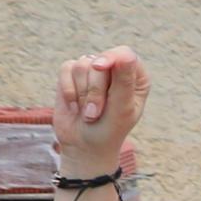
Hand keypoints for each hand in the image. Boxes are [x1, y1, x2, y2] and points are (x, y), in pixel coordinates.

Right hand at [51, 47, 149, 179]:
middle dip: (94, 90)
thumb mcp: (121, 108)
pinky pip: (66, 69)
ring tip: (87, 113)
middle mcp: (115, 71)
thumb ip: (124, 81)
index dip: (111, 58)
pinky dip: (68, 90)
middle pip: (100, 61)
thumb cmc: (110, 129)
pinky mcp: (72, 76)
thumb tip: (124, 54)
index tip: (100, 68)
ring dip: (82, 94)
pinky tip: (74, 106)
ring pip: (82, 65)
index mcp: (135, 78)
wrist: (84, 146)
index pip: (124, 54)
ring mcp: (92, 73)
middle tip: (95, 113)